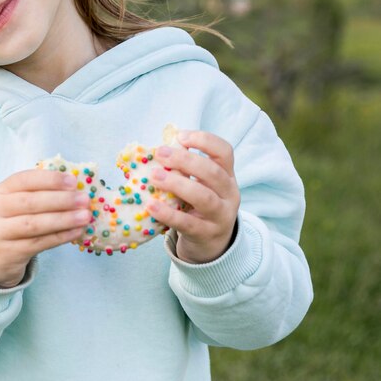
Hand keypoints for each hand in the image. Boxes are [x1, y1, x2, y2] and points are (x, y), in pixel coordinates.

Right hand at [0, 170, 91, 287]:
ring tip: (85, 216)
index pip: (24, 180)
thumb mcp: (14, 203)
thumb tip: (75, 187)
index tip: (73, 181)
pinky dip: (60, 237)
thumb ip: (38, 193)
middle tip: (84, 200)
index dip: (50, 179)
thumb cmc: (10, 222)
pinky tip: (76, 232)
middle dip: (61, 200)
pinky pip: (38, 243)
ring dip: (63, 219)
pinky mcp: (8, 253)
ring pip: (34, 224)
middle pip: (30, 202)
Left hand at [147, 130, 239, 263]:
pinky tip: (151, 205)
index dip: (204, 140)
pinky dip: (168, 214)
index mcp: (227, 176)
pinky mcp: (206, 235)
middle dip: (185, 160)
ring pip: (204, 197)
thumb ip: (185, 169)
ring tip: (154, 176)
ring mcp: (221, 216)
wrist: (212, 244)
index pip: (224, 152)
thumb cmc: (198, 205)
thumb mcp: (200, 184)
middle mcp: (229, 194)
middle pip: (213, 172)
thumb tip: (156, 150)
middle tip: (160, 153)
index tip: (180, 136)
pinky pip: (187, 223)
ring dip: (177, 184)